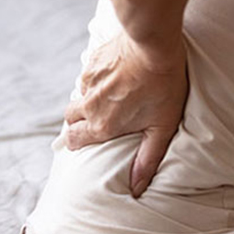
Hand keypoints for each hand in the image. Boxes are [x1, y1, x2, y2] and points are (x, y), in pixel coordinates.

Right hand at [63, 30, 188, 197]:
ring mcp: (88, 81)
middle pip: (70, 120)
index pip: (74, 141)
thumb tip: (137, 189)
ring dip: (86, 100)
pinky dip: (95, 78)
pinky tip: (112, 74)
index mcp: (101, 126)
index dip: (77, 143)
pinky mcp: (93, 60)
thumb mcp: (162, 126)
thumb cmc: (163, 85)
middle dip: (77, 123)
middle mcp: (88, 105)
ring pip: (77, 96)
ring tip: (105, 97)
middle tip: (95, 120)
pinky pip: (87, 74)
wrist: (153, 43)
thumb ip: (148, 159)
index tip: (86, 141)